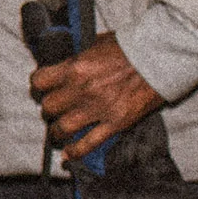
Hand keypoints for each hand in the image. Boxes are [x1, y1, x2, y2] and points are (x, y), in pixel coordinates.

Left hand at [27, 35, 163, 162]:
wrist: (159, 59)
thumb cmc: (128, 47)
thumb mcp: (95, 43)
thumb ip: (76, 56)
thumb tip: (61, 63)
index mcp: (75, 67)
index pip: (40, 81)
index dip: (38, 85)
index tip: (42, 88)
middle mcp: (82, 89)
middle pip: (49, 107)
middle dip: (49, 108)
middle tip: (54, 109)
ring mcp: (98, 108)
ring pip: (62, 128)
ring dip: (57, 132)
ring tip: (58, 132)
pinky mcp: (115, 123)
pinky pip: (89, 143)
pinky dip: (75, 152)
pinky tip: (67, 155)